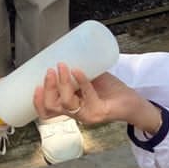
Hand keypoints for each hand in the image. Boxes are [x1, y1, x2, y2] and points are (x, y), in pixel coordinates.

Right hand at [33, 63, 160, 133]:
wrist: (133, 101)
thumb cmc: (110, 90)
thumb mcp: (88, 79)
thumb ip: (76, 72)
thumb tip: (63, 52)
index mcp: (70, 108)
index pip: (47, 112)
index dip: (37, 101)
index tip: (35, 85)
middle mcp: (77, 114)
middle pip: (52, 107)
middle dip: (48, 88)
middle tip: (50, 70)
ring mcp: (88, 115)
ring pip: (68, 103)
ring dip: (63, 83)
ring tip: (63, 66)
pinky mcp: (100, 113)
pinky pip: (88, 96)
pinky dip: (82, 82)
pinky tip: (78, 71)